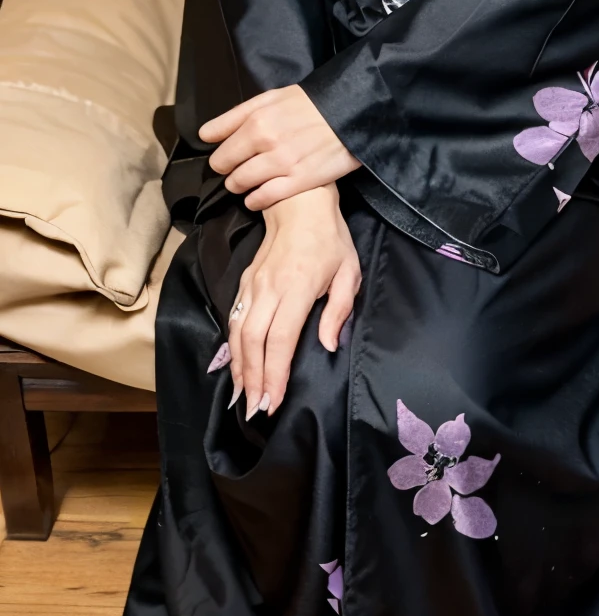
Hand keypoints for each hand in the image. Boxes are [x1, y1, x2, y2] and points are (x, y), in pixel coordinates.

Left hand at [201, 84, 359, 209]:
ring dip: (242, 187)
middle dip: (231, 174)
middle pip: (231, 173)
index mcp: (257, 123)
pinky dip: (257, 200)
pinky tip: (259, 196)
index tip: (228, 160)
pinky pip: (266, 198)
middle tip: (239, 172)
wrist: (350, 111)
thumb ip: (234, 117)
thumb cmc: (309, 103)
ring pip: (245, 186)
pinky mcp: (301, 181)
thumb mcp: (270, 99)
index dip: (221, 160)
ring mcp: (284, 165)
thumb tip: (205, 135)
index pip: (222, 155)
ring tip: (249, 183)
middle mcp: (267, 145)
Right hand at [225, 185, 360, 418]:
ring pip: (238, 333)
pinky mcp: (244, 282)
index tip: (272, 402)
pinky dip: (233, 347)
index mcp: (297, 287)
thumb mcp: (348, 272)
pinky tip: (236, 366)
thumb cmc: (330, 240)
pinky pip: (234, 319)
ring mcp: (253, 285)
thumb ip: (338, 310)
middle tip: (254, 411)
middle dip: (252, 379)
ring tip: (241, 397)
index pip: (280, 338)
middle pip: (253, 342)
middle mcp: (269, 288)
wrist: (299, 205)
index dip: (274, 374)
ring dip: (238, 367)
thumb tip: (328, 345)